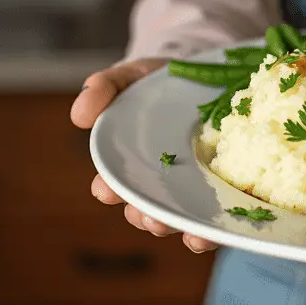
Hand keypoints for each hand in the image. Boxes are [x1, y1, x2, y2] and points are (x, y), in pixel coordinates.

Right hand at [70, 57, 218, 254]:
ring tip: (187, 231)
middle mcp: (160, 183)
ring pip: (183, 218)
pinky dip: (216, 227)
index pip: (114, 185)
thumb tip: (79, 115)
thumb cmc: (158, 81)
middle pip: (149, 210)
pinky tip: (215, 230)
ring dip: (181, 228)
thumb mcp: (130, 77)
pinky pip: (221, 212)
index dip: (110, 190)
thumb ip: (103, 88)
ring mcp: (194, 186)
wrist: (207, 73)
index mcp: (130, 164)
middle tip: (153, 219)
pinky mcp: (226, 184)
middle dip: (148, 218)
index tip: (107, 191)